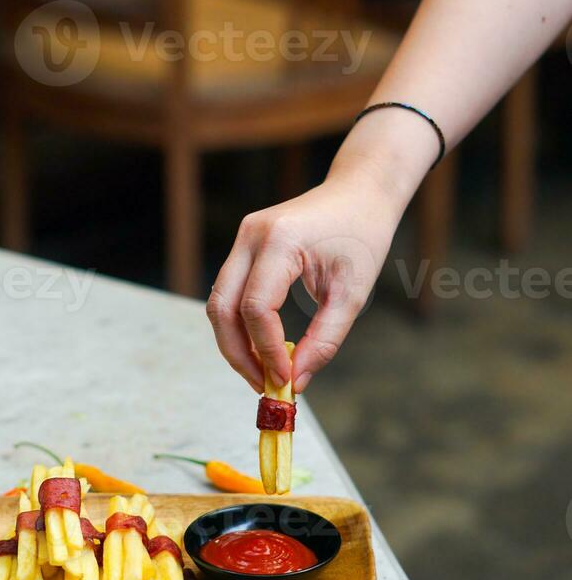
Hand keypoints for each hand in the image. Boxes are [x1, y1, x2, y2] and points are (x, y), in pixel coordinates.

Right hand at [206, 154, 413, 394]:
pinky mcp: (244, 246)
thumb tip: (296, 381)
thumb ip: (324, 339)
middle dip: (238, 354)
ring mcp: (243, 238)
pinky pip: (229, 293)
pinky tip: (263, 348)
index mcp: (280, 241)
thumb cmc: (362, 238)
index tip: (286, 381)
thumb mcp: (352, 293)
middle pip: (221, 307)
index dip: (265, 350)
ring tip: (264, 372)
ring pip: (218, 303)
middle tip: (264, 386)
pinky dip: (240, 326)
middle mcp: (251, 236)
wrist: (359, 193)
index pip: (255, 307)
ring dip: (235, 343)